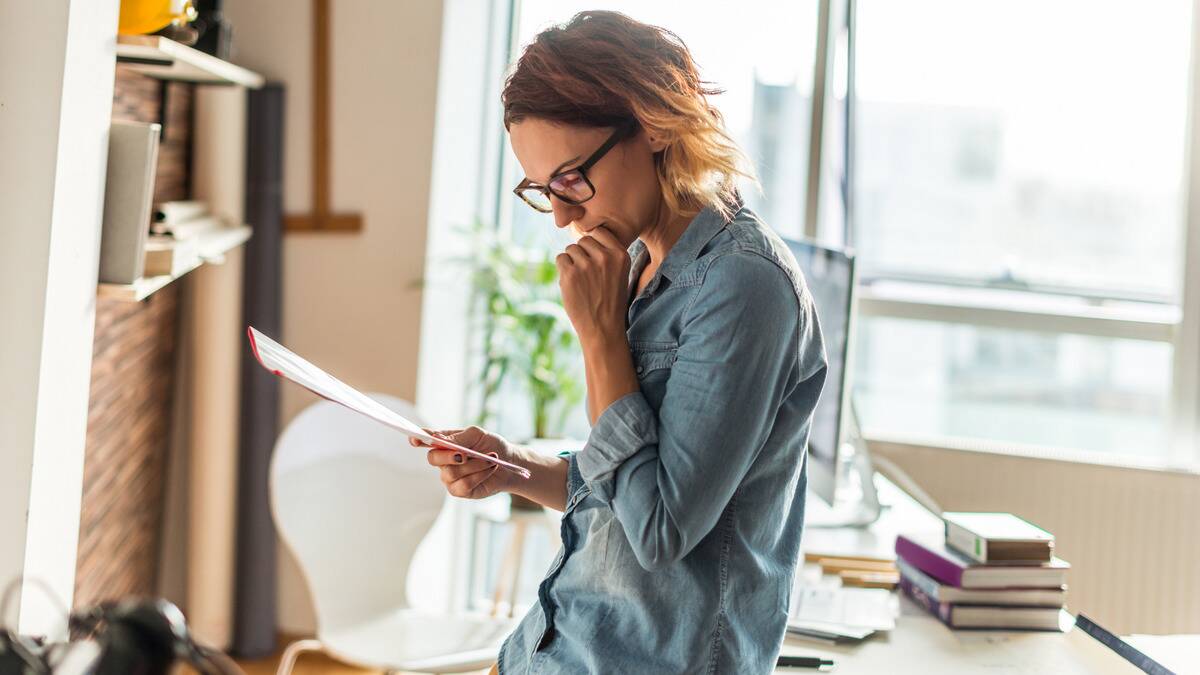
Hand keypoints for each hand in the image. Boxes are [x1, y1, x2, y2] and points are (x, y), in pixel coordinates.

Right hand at [410, 426, 519, 498]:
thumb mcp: (478, 435)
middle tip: (464, 454)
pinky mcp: (459, 491)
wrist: (509, 462)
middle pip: (433, 458)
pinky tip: (490, 469)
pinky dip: (479, 475)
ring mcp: (449, 477)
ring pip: (451, 473)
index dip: (418, 439)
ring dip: (474, 465)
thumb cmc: (491, 445)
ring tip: (490, 459)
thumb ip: (459, 437)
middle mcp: (444, 460)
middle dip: (448, 456)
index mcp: (445, 443)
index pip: (426, 440)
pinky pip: (463, 485)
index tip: (414, 439)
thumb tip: (441, 440)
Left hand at [556, 226, 630, 344]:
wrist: (602, 328)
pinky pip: (560, 259)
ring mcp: (586, 265)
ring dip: (571, 262)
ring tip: (581, 282)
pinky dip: (563, 270)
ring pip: (570, 249)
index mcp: (620, 255)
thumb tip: (585, 234)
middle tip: (587, 275)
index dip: (593, 244)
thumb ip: (607, 254)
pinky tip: (572, 284)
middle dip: (582, 254)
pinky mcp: (570, 274)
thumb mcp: (619, 273)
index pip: (599, 232)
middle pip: (583, 240)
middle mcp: (605, 257)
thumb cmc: (609, 300)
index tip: (594, 259)